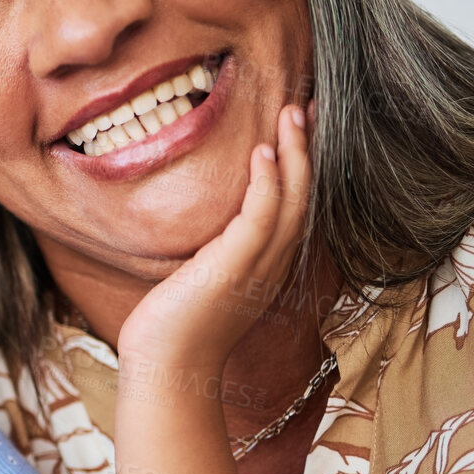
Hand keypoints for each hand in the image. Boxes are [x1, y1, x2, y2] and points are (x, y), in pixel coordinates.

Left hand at [118, 103, 310, 368]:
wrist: (166, 366)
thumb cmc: (175, 327)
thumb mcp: (203, 279)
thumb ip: (215, 252)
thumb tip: (206, 228)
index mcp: (268, 266)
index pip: (295, 207)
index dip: (302, 166)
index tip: (300, 129)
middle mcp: (273, 265)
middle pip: (304, 196)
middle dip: (307, 149)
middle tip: (305, 106)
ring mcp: (258, 267)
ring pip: (291, 200)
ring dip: (294, 153)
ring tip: (292, 112)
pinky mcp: (234, 267)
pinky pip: (261, 217)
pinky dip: (267, 183)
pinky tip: (263, 152)